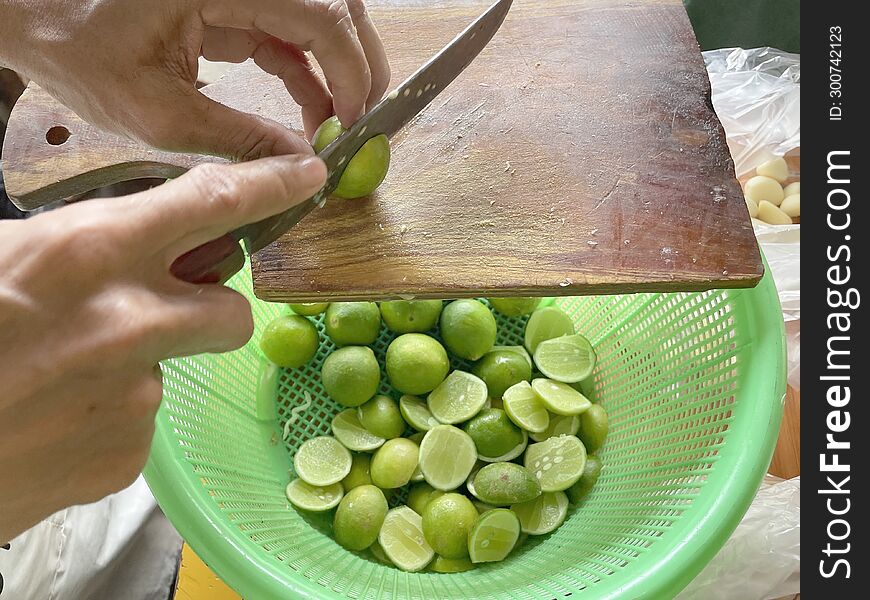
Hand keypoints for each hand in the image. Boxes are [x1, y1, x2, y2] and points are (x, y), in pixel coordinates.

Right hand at [0, 155, 326, 542]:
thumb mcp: (1, 257)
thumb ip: (78, 246)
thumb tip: (124, 242)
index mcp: (89, 255)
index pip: (211, 203)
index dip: (268, 186)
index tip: (306, 178)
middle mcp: (130, 325)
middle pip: (232, 312)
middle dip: (212, 310)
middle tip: (167, 310)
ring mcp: (135, 397)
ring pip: (170, 370)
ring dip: (134, 367)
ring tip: (59, 377)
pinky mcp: (124, 457)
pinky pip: (136, 426)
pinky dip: (106, 421)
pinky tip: (52, 420)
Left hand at [1, 0, 388, 157]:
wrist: (42, 17)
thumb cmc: (81, 49)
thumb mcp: (160, 112)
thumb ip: (240, 139)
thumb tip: (300, 166)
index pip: (322, 15)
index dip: (351, 71)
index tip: (354, 125)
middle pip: (336, 11)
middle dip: (358, 70)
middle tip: (361, 128)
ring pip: (320, 24)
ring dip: (338, 77)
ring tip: (337, 131)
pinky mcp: (236, 6)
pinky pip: (291, 39)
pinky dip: (309, 79)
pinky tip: (312, 118)